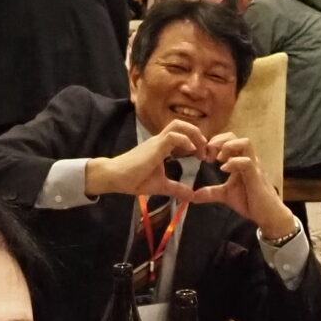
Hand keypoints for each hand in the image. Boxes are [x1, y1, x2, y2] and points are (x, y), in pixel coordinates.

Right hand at [83, 117, 206, 201]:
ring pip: (179, 125)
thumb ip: (176, 189)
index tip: (203, 157)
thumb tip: (191, 196)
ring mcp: (157, 141)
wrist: (115, 177)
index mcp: (162, 146)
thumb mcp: (160, 185)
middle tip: (205, 151)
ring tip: (200, 149)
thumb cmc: (134, 179)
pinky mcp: (154, 147)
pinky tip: (191, 152)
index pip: (182, 133)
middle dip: (198, 134)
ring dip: (194, 135)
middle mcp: (160, 140)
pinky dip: (185, 141)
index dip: (196, 141)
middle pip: (182, 124)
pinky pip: (173, 136)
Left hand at [187, 138, 299, 239]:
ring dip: (228, 147)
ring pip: (245, 143)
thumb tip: (193, 196)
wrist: (267, 215)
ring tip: (218, 159)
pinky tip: (223, 170)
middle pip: (234, 136)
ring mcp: (253, 166)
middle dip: (218, 141)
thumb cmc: (250, 201)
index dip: (213, 143)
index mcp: (239, 160)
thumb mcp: (225, 195)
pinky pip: (247, 162)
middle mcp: (247, 159)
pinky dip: (234, 163)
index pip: (227, 139)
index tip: (204, 156)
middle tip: (208, 155)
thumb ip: (211, 192)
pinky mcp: (256, 176)